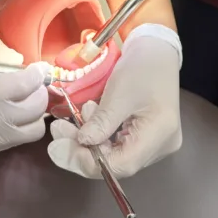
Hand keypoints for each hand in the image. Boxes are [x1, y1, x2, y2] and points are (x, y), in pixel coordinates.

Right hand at [0, 57, 49, 164]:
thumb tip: (19, 71)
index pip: (24, 85)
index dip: (37, 74)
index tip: (38, 69)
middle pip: (35, 107)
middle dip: (39, 93)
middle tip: (33, 84)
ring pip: (33, 130)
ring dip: (34, 114)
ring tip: (24, 103)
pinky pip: (16, 141)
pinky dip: (20, 127)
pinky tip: (9, 117)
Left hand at [47, 25, 180, 178]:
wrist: (158, 52)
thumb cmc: (142, 67)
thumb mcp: (118, 92)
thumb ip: (100, 122)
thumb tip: (79, 145)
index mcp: (159, 135)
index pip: (120, 165)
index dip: (87, 162)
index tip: (59, 148)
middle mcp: (160, 146)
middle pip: (116, 163)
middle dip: (82, 151)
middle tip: (57, 133)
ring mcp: (155, 144)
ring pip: (114, 156)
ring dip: (88, 142)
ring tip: (69, 123)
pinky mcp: (146, 138)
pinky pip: (118, 146)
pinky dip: (99, 136)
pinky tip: (87, 119)